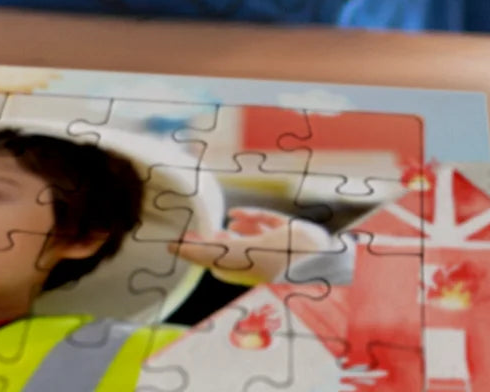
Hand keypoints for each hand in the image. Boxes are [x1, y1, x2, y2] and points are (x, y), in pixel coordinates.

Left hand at [169, 207, 339, 286]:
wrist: (317, 253)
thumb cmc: (271, 258)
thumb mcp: (230, 255)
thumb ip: (201, 251)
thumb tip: (172, 247)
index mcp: (250, 274)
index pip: (218, 266)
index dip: (199, 254)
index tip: (181, 243)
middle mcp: (264, 262)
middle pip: (233, 253)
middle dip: (216, 242)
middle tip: (194, 234)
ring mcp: (280, 248)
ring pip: (252, 239)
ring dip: (236, 230)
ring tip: (223, 227)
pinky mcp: (293, 233)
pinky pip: (269, 224)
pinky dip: (251, 217)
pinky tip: (235, 214)